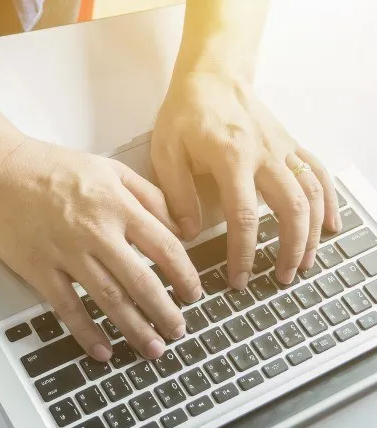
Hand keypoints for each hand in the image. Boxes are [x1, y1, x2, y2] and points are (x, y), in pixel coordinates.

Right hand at [0, 138, 202, 360]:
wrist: (2, 170)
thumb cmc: (55, 168)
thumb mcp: (111, 168)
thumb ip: (148, 195)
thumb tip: (179, 226)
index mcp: (118, 206)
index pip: (164, 247)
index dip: (185, 275)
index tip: (193, 294)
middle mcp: (97, 232)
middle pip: (141, 281)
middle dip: (165, 312)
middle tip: (178, 332)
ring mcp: (67, 252)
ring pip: (109, 298)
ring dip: (135, 328)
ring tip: (153, 348)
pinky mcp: (39, 268)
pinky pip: (67, 306)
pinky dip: (86, 332)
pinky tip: (102, 350)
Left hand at [152, 71, 340, 288]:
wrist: (212, 76)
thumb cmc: (185, 113)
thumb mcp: (167, 151)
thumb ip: (177, 194)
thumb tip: (187, 234)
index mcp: (231, 158)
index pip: (244, 217)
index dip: (243, 252)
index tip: (239, 278)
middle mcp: (265, 155)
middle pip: (291, 209)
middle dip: (288, 249)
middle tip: (280, 278)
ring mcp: (283, 149)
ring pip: (312, 195)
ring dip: (312, 233)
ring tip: (303, 264)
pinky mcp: (291, 145)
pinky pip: (319, 174)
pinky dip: (330, 202)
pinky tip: (331, 227)